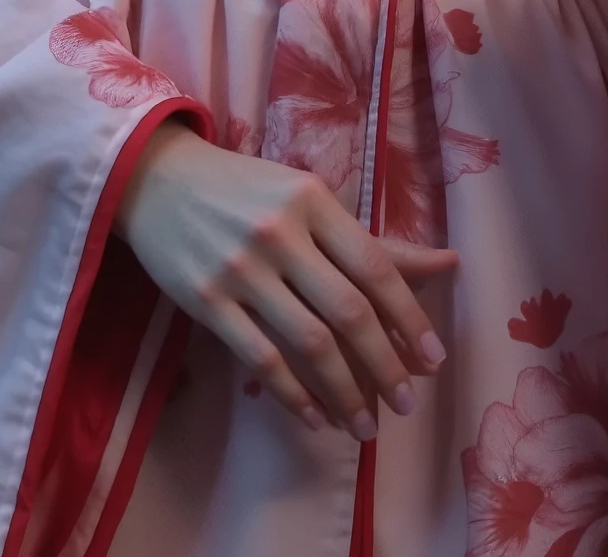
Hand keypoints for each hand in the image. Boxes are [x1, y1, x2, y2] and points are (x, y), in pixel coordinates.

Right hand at [113, 121, 456, 439]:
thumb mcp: (309, 200)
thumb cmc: (247, 191)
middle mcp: (280, 233)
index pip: (374, 266)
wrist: (158, 180)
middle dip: (384, 365)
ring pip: (307, 343)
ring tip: (366, 427)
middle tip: (407, 405)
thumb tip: (449, 264)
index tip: (433, 361)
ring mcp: (241, 268)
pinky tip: (315, 417)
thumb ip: (374, 241)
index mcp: (313, 200)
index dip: (409, 317)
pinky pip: (260, 360)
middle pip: (347, 311)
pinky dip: (294, 396)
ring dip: (345, 392)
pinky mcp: (206, 302)